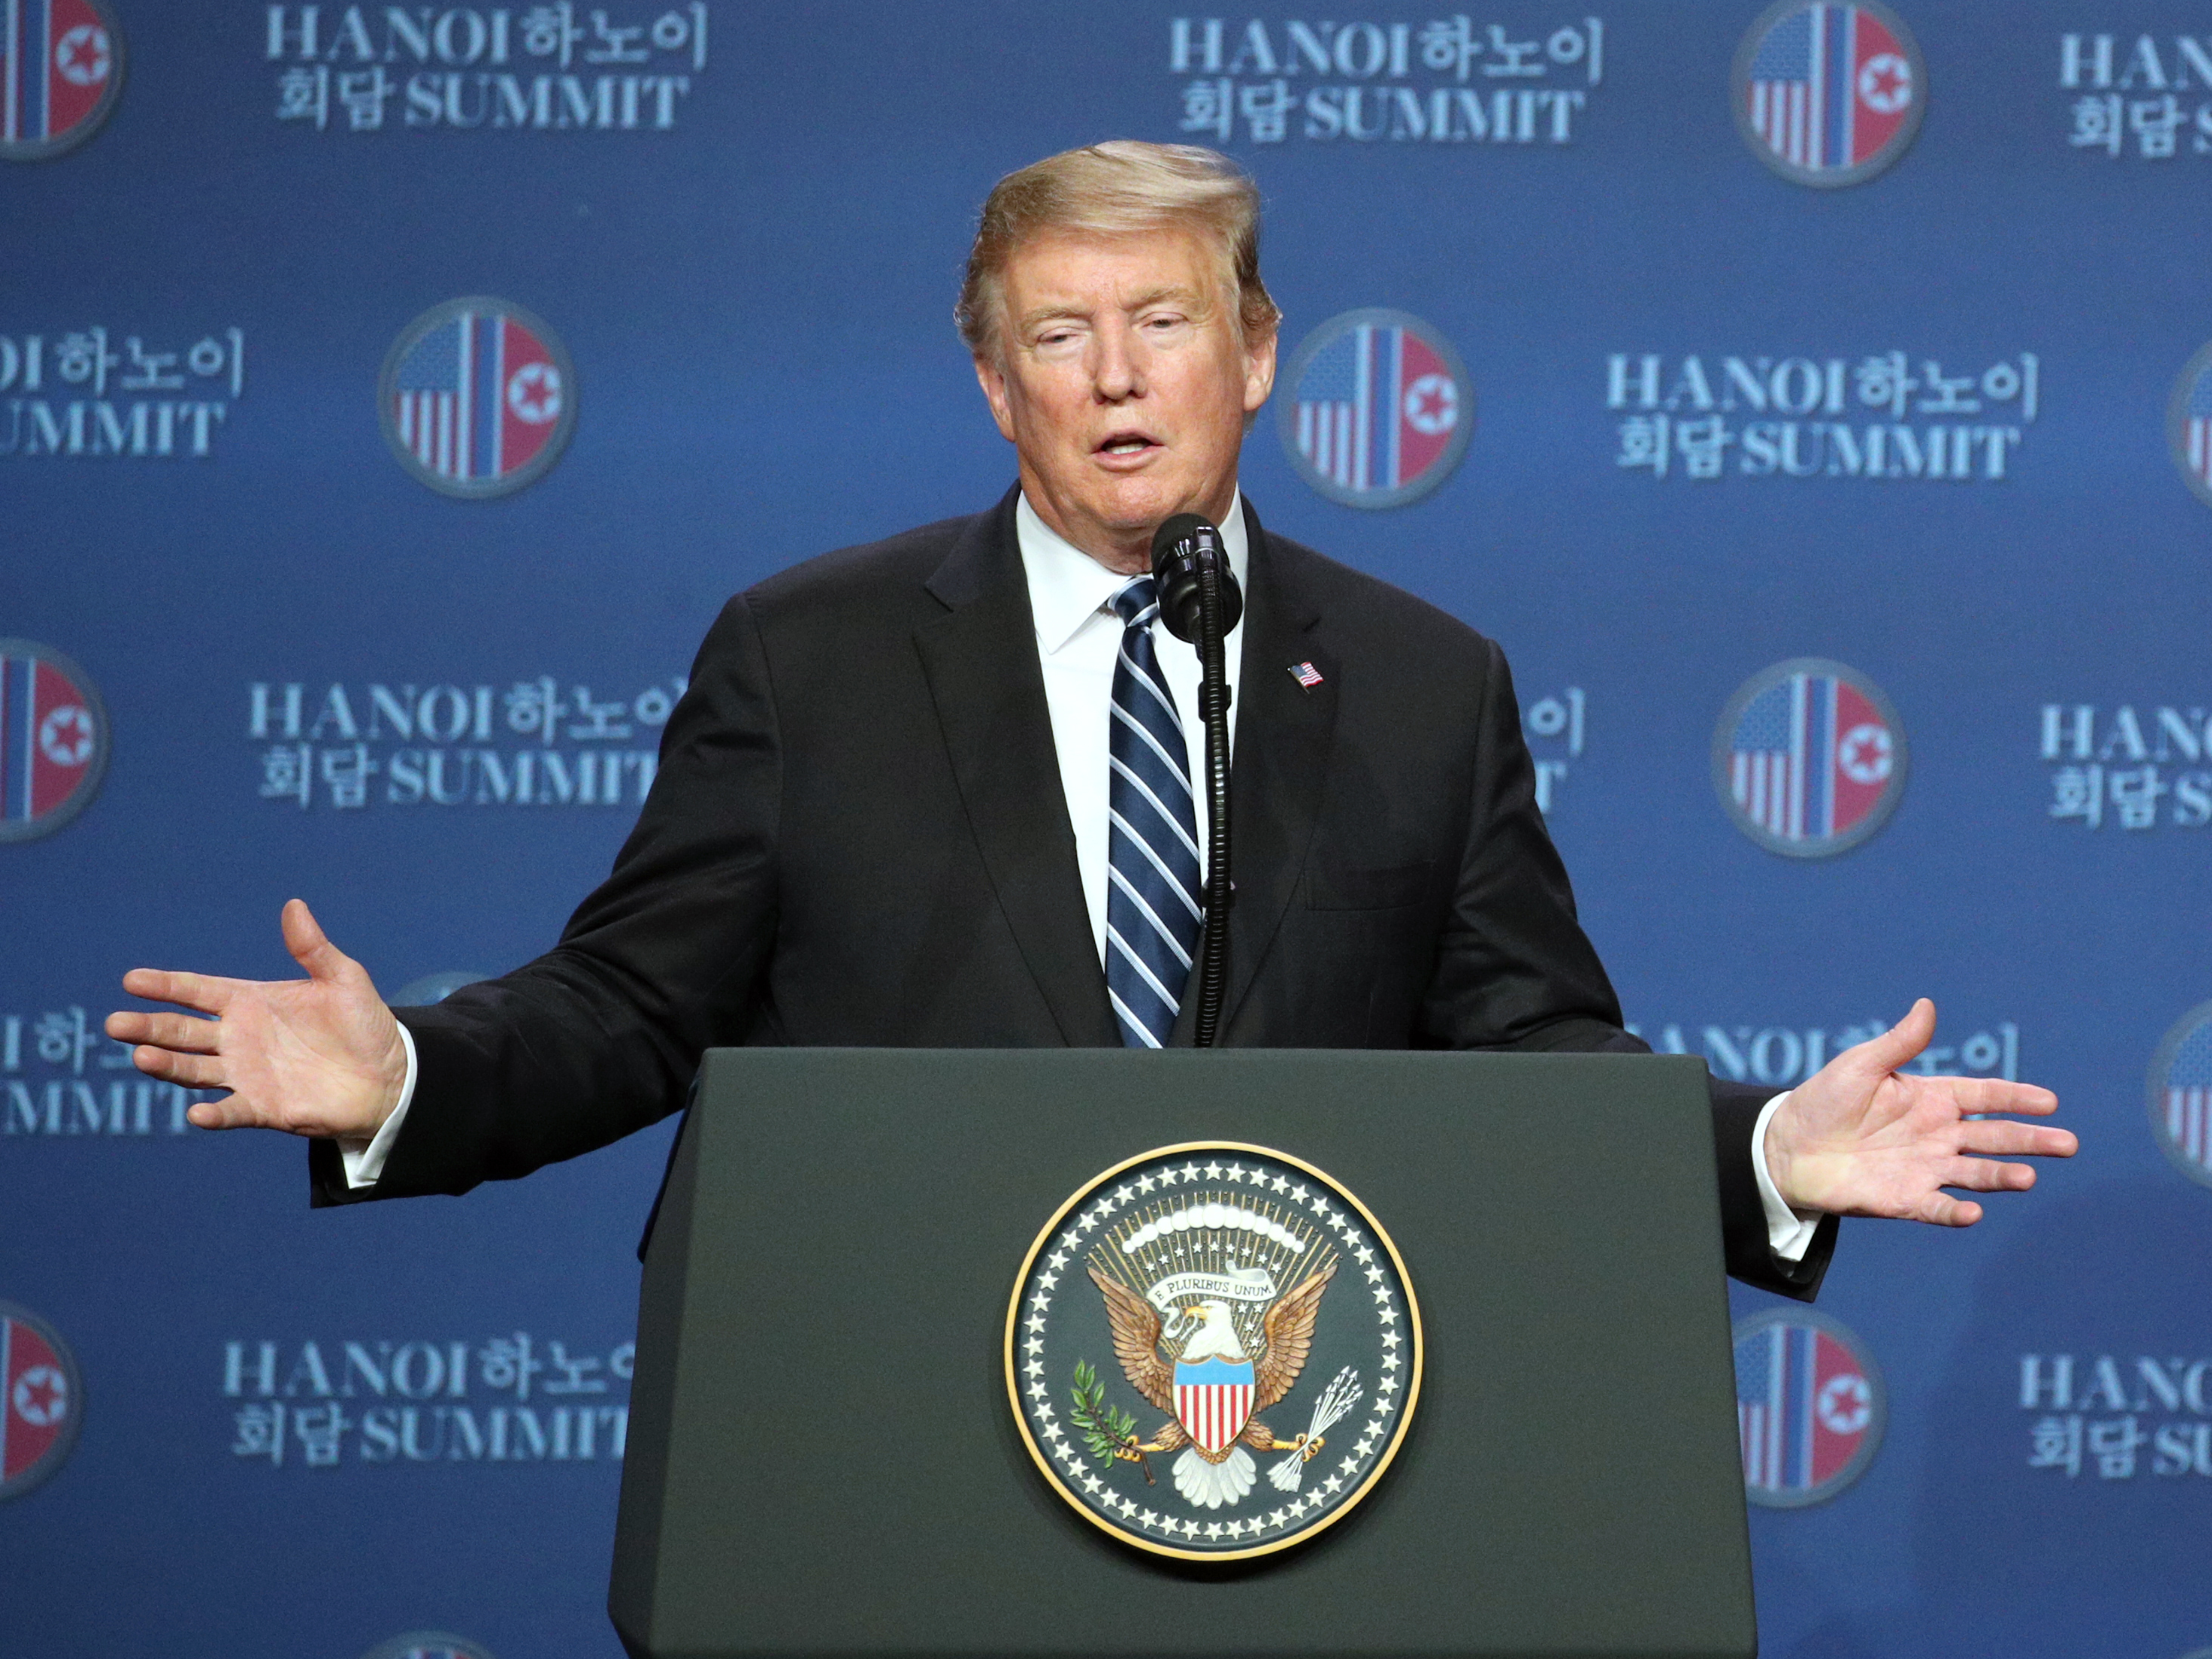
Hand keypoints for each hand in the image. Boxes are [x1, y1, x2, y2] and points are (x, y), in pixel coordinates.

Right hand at [106, 899, 407, 1139]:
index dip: (166, 986)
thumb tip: (295, 906)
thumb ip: (313, 948)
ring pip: (195, 1069)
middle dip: (150, 1027)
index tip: (132, 981)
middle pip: (183, 1032)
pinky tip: (197, 1113)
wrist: (390, 1075)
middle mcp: (238, 1038)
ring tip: (142, 1056)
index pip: (198, 992)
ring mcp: (247, 1074)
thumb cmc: (363, 1023)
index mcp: (250, 1002)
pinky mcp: (264, 1107)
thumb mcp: (343, 979)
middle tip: (116, 1023)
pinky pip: (232, 1111)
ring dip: (168, 1065)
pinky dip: (214, 1114)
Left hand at [1763, 998, 2074, 1225]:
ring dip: (2001, 1176)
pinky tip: (1973, 1213)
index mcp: (1931, 1099)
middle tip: (2067, 1144)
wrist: (1788, 1146)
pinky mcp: (1904, 1199)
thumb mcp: (1861, 1065)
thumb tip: (1927, 1004)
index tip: (2050, 1102)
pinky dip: (1954, 1212)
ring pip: (1974, 1173)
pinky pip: (1935, 1207)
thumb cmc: (1825, 1100)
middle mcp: (1937, 1135)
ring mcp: (1924, 1168)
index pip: (1984, 1097)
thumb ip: (1899, 1043)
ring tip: (2027, 1178)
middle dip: (2030, 1140)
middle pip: (1994, 1138)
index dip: (2016, 1098)